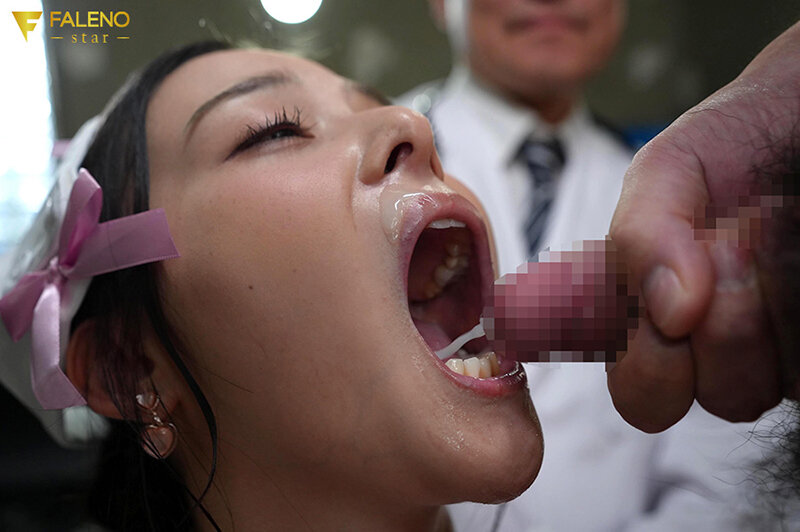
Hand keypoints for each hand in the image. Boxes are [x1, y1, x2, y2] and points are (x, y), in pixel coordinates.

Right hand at [606, 21, 799, 431]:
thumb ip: (643, 235)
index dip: (659, 360)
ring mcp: (784, 356)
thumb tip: (670, 313)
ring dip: (785, 302)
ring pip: (788, 381)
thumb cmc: (732, 145)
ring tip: (780, 237)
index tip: (676, 304)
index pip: (644, 396)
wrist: (796, 117)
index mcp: (654, 324)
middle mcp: (718, 353)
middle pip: (726, 395)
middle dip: (732, 321)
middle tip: (738, 247)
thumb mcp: (667, 171)